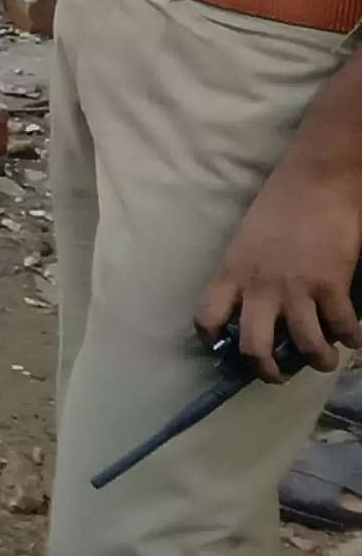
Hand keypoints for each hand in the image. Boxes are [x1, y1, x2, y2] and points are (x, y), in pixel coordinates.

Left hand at [201, 163, 361, 380]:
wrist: (316, 181)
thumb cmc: (280, 204)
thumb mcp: (248, 239)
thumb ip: (247, 271)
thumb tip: (255, 299)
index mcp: (232, 272)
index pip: (207, 315)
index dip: (212, 338)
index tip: (223, 346)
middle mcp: (259, 287)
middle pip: (253, 345)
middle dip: (267, 369)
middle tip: (279, 374)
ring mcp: (296, 288)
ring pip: (305, 345)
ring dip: (318, 360)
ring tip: (326, 361)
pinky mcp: (330, 285)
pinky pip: (342, 327)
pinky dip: (351, 337)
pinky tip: (353, 337)